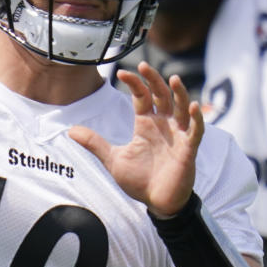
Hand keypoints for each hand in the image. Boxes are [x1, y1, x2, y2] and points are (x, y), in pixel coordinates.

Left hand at [69, 61, 203, 216]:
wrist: (156, 202)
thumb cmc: (138, 180)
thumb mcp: (113, 159)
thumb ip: (95, 143)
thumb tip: (70, 130)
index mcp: (145, 124)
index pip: (142, 97)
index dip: (135, 83)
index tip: (121, 72)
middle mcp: (163, 125)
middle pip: (161, 95)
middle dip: (154, 80)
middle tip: (144, 65)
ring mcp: (177, 135)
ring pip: (181, 108)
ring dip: (180, 93)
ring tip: (174, 79)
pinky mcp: (188, 149)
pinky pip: (195, 131)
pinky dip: (196, 119)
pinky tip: (194, 107)